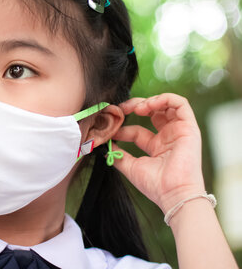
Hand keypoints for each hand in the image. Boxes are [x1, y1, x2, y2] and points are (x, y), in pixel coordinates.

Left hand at [111, 93, 205, 213]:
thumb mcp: (131, 167)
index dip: (123, 127)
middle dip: (136, 106)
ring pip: (167, 105)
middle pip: (153, 112)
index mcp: (156, 147)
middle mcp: (168, 137)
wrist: (173, 194)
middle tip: (122, 109)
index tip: (111, 129)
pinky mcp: (189, 128)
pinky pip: (181, 104)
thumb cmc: (156, 185)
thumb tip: (105, 147)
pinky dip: (164, 99)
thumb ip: (119, 156)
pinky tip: (148, 106)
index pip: (137, 130)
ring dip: (150, 101)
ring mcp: (179, 132)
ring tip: (136, 108)